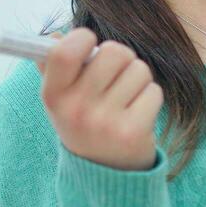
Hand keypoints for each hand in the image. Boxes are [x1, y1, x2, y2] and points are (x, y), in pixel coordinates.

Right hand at [35, 27, 162, 170]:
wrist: (103, 171)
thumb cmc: (82, 119)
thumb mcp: (59, 97)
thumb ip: (52, 65)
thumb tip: (55, 36)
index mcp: (53, 95)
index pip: (65, 51)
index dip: (83, 38)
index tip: (89, 45)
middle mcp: (76, 109)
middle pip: (114, 52)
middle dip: (121, 57)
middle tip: (115, 72)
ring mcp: (104, 122)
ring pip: (139, 69)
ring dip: (137, 78)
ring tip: (126, 95)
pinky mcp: (132, 132)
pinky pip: (153, 91)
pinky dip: (150, 97)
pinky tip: (137, 111)